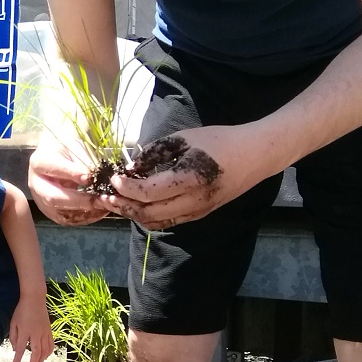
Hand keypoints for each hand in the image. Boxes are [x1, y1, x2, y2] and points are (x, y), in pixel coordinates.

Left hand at [9, 295, 54, 361]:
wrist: (34, 299)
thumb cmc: (21, 310)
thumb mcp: (13, 322)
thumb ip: (14, 337)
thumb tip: (16, 349)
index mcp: (25, 331)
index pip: (21, 349)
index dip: (17, 359)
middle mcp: (36, 333)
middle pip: (36, 353)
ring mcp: (44, 332)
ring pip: (45, 351)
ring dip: (41, 360)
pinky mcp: (49, 330)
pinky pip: (51, 344)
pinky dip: (48, 353)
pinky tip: (45, 357)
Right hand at [28, 135, 110, 225]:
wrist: (56, 155)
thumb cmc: (67, 148)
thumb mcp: (75, 146)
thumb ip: (84, 160)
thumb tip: (97, 176)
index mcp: (40, 162)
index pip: (54, 168)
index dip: (72, 173)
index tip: (89, 177)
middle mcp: (36, 183)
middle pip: (52, 197)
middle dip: (78, 201)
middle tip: (98, 199)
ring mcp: (40, 199)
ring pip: (59, 212)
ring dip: (83, 212)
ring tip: (102, 207)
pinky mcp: (49, 210)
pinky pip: (65, 219)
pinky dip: (83, 218)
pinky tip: (97, 212)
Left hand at [104, 125, 273, 229]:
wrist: (255, 155)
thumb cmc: (219, 140)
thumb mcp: (184, 138)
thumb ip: (155, 153)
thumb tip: (130, 168)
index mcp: (189, 179)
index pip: (148, 193)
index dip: (126, 188)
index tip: (113, 178)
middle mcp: (193, 201)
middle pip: (149, 214)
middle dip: (124, 207)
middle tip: (106, 196)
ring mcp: (198, 211)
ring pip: (157, 222)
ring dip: (135, 214)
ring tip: (118, 202)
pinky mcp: (200, 215)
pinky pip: (169, 221)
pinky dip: (149, 216)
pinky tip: (138, 203)